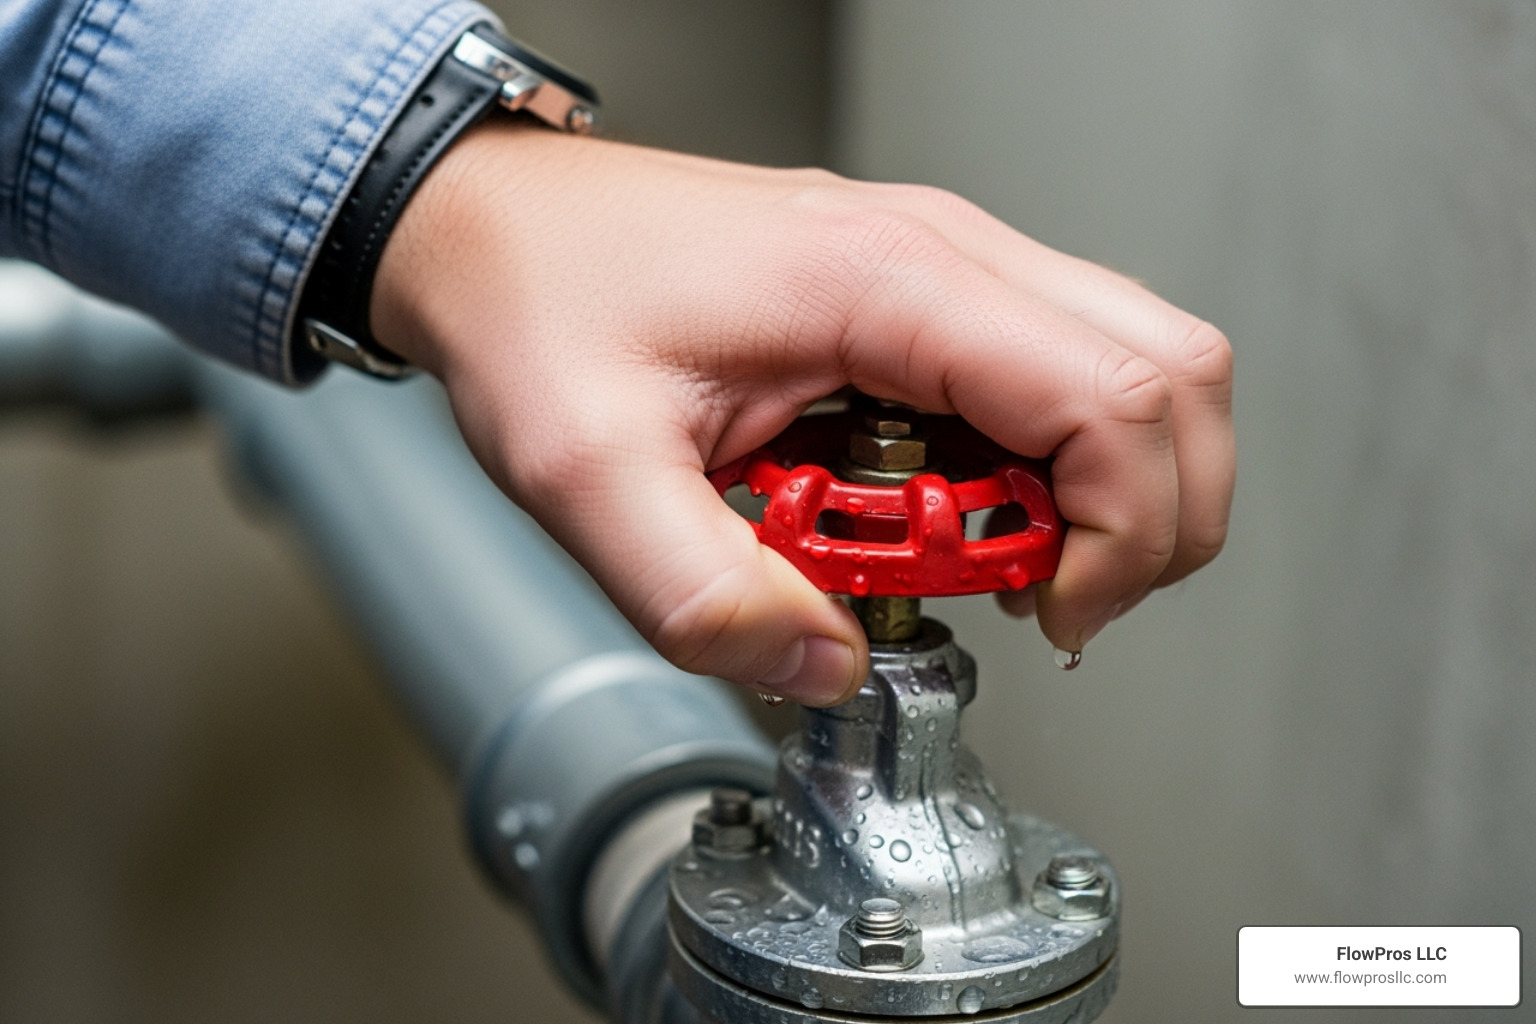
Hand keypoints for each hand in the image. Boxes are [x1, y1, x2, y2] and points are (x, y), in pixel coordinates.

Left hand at [371, 121, 1233, 705]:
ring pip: (1135, 366)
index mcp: (885, 284)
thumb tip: (823, 665)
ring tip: (988, 556)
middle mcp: (943, 251)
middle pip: (1171, 370)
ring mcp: (945, 263)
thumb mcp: (589, 474)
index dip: (1125, 535)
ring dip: (1102, 490)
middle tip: (1047, 595)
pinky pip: (1054, 373)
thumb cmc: (542, 301)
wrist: (499, 228)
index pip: (1112, 397)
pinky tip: (950, 509)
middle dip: (1150, 517)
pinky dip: (1045, 464)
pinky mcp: (927, 294)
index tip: (1054, 614)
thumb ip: (705, 596)